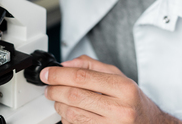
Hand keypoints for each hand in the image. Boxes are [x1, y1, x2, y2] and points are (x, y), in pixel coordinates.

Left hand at [40, 55, 181, 123]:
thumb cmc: (133, 101)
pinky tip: (69, 113)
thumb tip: (66, 64)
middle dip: (55, 90)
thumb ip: (92, 65)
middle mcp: (120, 109)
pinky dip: (67, 119)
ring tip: (58, 99)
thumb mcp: (119, 76)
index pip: (82, 77)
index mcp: (123, 88)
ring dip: (59, 105)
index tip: (48, 74)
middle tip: (49, 87)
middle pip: (75, 96)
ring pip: (73, 114)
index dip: (59, 74)